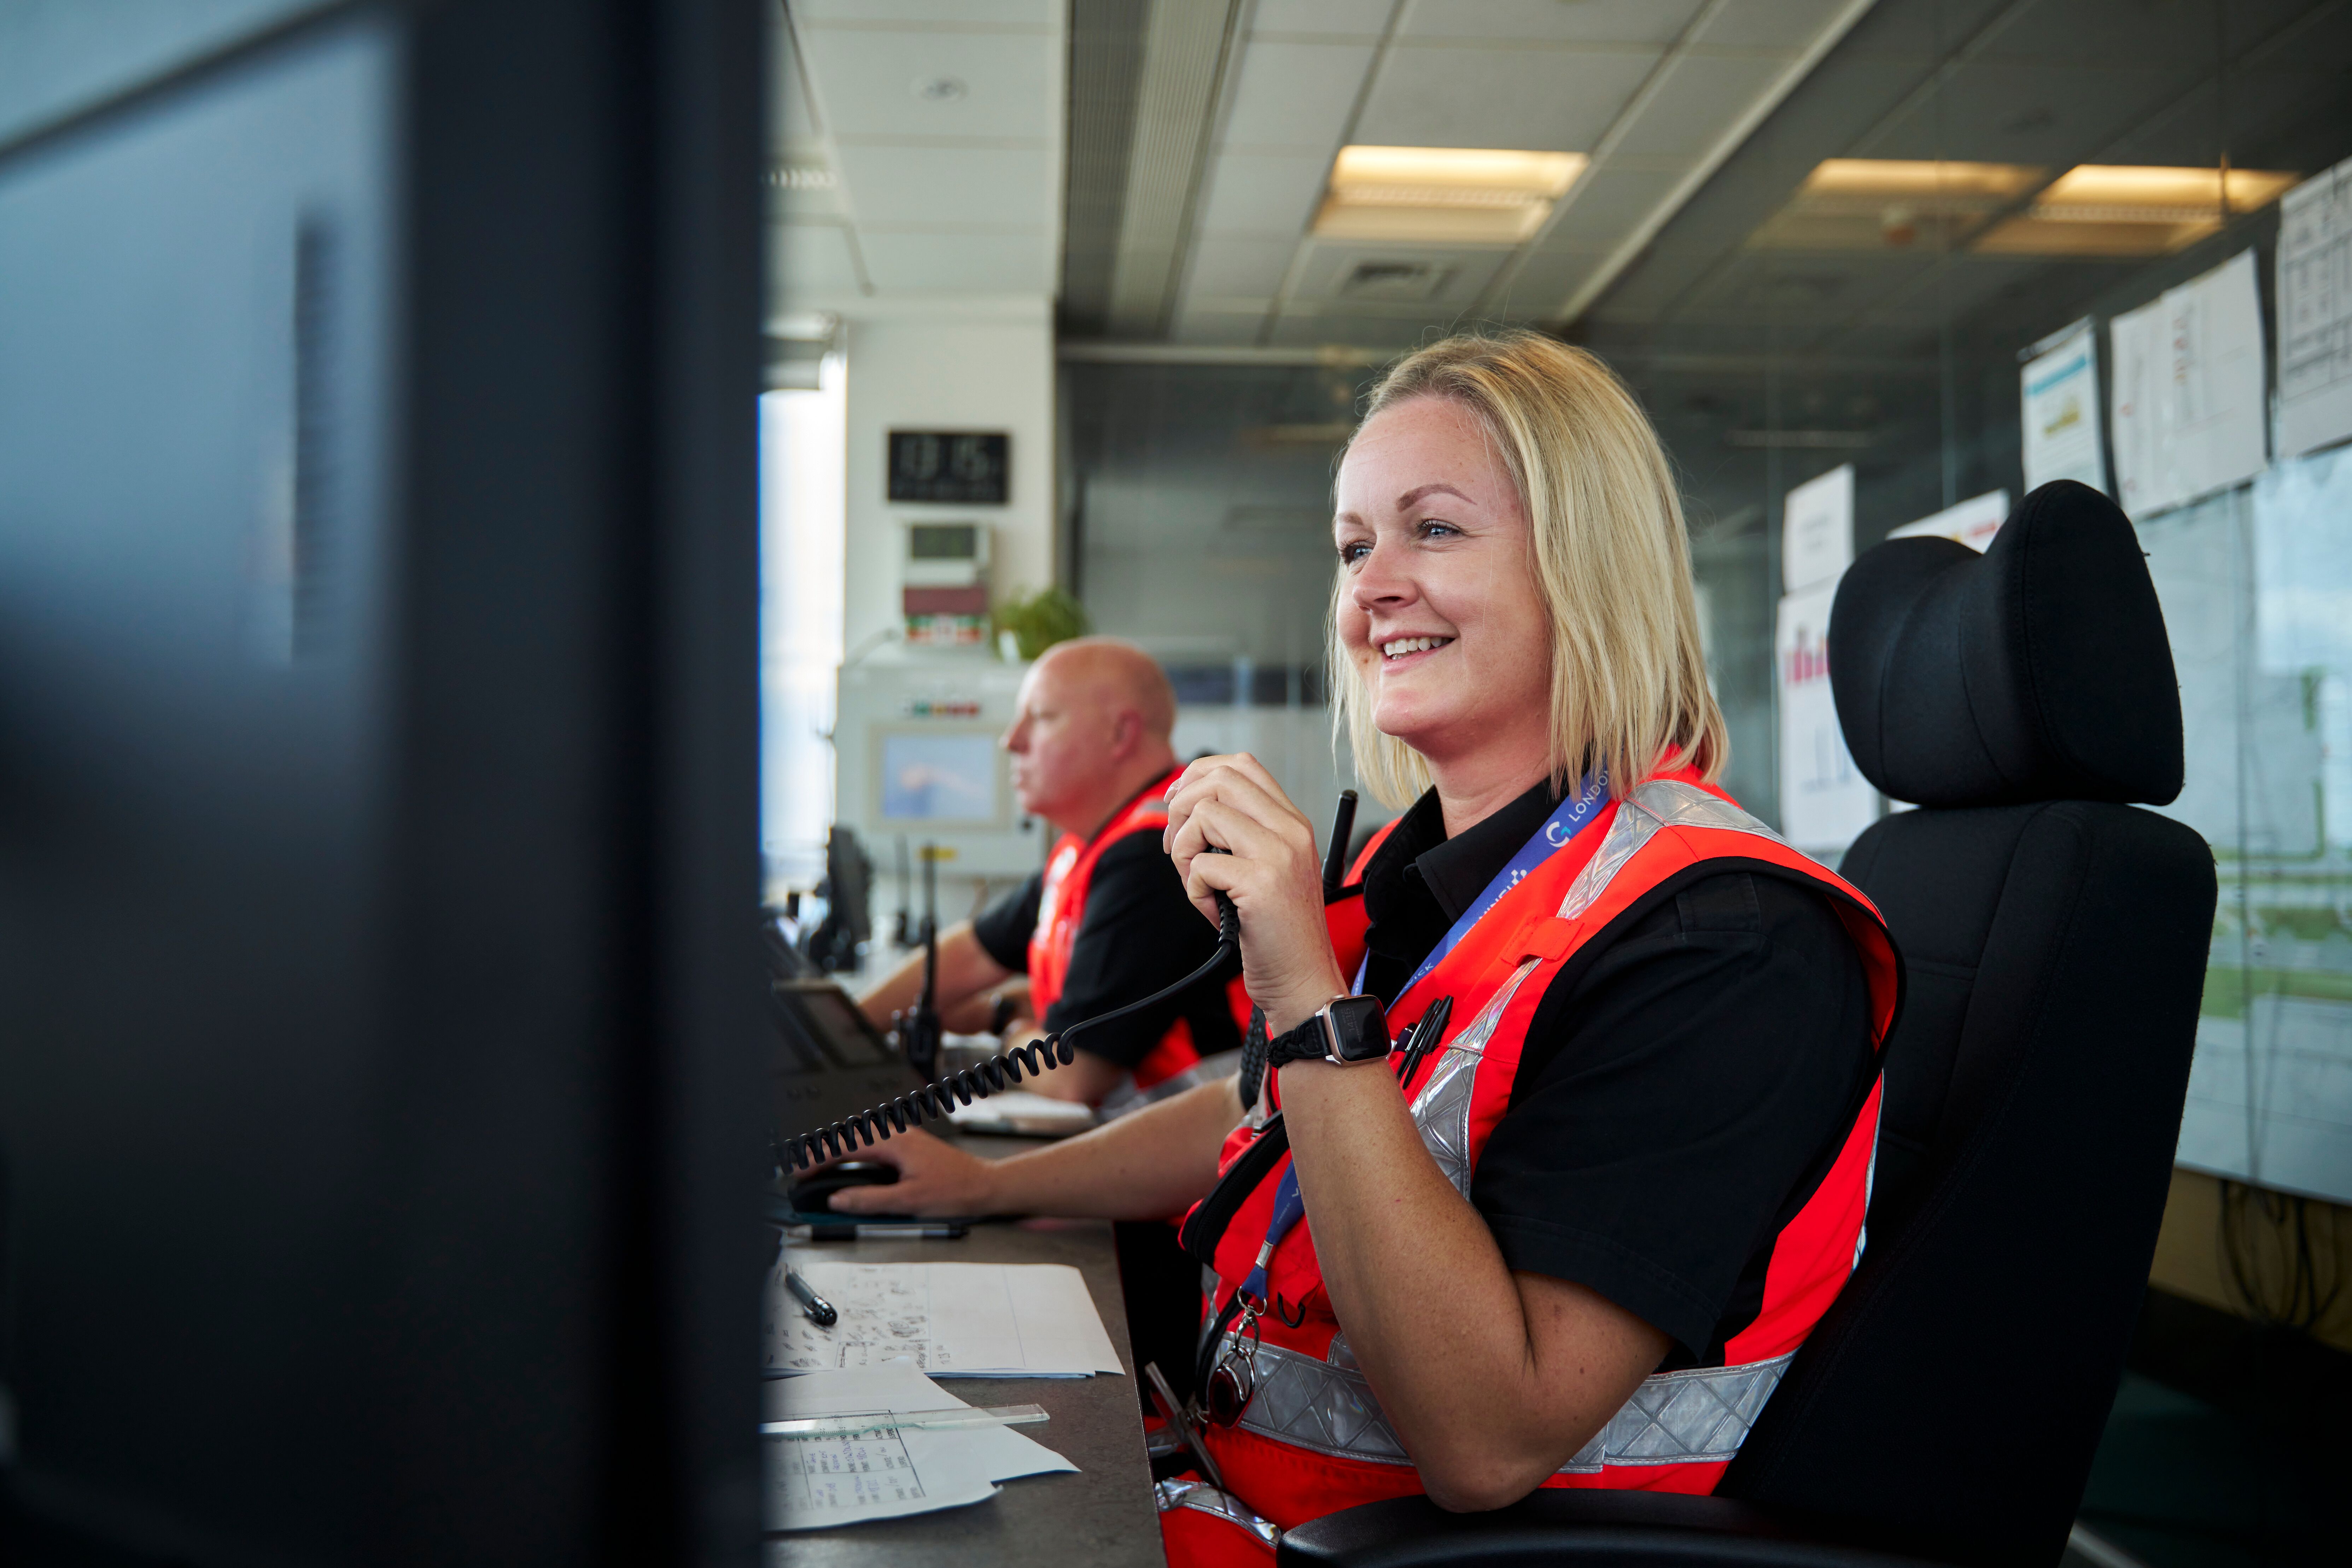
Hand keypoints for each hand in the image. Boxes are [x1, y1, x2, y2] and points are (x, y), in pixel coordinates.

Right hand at [819, 1129, 1000, 1217]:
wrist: (986, 1186)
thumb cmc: (956, 1190)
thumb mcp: (909, 1201)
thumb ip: (870, 1200)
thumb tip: (839, 1199)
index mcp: (895, 1142)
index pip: (846, 1145)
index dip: (819, 1159)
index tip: (802, 1172)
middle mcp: (899, 1135)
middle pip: (850, 1137)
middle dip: (824, 1153)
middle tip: (806, 1172)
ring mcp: (905, 1140)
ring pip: (863, 1140)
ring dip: (841, 1153)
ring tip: (823, 1170)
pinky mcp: (910, 1149)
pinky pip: (875, 1146)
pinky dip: (857, 1156)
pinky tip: (854, 1169)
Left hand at [1163, 753, 1346, 1033]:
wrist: (1303, 981)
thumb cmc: (1277, 931)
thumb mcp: (1267, 869)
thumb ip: (1240, 834)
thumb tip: (1185, 805)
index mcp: (1292, 823)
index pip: (1243, 765)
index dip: (1199, 775)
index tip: (1178, 803)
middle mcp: (1291, 831)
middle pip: (1220, 779)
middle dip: (1181, 806)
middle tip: (1175, 846)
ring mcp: (1279, 855)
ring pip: (1205, 814)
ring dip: (1183, 849)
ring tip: (1197, 883)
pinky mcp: (1261, 884)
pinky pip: (1201, 865)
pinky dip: (1193, 889)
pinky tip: (1213, 910)